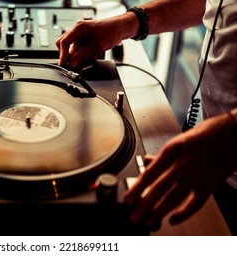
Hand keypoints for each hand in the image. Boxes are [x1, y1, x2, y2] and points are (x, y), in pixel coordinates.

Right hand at [55, 15, 131, 67]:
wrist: (121, 28)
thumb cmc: (112, 31)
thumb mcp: (97, 46)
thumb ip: (83, 56)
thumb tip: (73, 63)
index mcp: (78, 28)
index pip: (64, 42)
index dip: (62, 54)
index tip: (63, 64)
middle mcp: (77, 30)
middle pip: (64, 45)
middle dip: (68, 55)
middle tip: (73, 64)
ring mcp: (81, 35)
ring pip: (72, 49)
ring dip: (78, 56)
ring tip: (89, 60)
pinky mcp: (85, 39)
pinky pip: (79, 49)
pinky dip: (83, 55)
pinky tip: (92, 57)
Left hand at [124, 112, 236, 227]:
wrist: (232, 134)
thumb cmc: (204, 135)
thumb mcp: (178, 140)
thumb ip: (162, 156)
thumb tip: (147, 163)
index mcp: (172, 150)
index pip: (151, 173)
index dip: (138, 188)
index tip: (128, 199)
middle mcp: (184, 163)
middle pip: (160, 188)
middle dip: (145, 205)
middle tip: (134, 216)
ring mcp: (198, 175)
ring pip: (175, 198)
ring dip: (160, 211)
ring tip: (148, 220)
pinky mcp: (210, 184)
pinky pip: (195, 203)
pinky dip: (183, 213)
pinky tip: (172, 219)